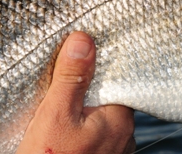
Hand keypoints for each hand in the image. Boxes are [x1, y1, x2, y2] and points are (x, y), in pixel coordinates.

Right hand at [16, 32, 135, 153]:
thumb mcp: (56, 114)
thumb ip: (72, 78)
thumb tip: (84, 40)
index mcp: (121, 119)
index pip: (123, 81)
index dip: (107, 66)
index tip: (93, 50)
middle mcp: (126, 136)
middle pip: (113, 99)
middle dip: (95, 88)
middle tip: (71, 76)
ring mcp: (116, 152)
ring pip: (105, 120)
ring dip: (89, 110)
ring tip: (67, 99)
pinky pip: (98, 137)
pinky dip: (86, 128)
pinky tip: (69, 127)